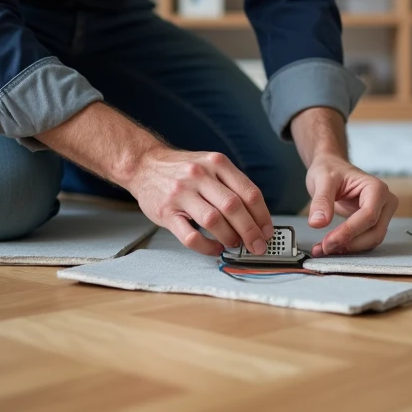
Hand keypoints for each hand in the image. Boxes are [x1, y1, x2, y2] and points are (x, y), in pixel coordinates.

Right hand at [127, 146, 275, 256]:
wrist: (144, 164)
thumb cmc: (182, 169)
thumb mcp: (209, 164)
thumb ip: (231, 184)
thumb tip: (256, 217)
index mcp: (217, 163)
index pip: (248, 192)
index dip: (262, 216)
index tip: (267, 232)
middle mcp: (200, 175)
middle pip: (234, 207)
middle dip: (250, 231)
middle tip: (257, 246)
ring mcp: (182, 193)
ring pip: (213, 221)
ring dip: (230, 238)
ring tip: (234, 245)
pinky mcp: (166, 212)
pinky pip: (190, 236)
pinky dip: (207, 246)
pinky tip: (214, 248)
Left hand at [304, 153, 397, 255]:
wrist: (331, 168)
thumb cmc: (330, 169)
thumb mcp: (322, 179)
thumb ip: (321, 200)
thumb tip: (317, 223)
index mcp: (377, 188)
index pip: (368, 216)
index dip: (349, 232)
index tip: (328, 242)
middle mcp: (385, 202)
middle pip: (375, 232)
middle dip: (350, 243)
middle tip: (324, 248)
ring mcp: (381, 214)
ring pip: (372, 240)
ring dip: (349, 248)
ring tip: (323, 248)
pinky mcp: (373, 223)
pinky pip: (365, 240)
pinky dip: (349, 246)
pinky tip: (331, 246)